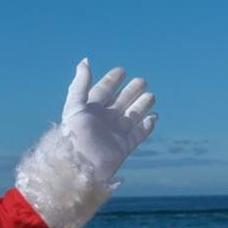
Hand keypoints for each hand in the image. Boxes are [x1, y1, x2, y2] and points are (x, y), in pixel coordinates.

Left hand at [57, 59, 156, 182]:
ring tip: (151, 95)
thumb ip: (80, 84)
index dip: (111, 81)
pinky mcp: (123, 148)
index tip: (121, 71)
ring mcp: (114, 134)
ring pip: (131, 116)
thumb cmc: (73, 135)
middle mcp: (103, 121)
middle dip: (131, 92)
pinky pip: (137, 134)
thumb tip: (86, 61)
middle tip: (142, 80)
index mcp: (89, 110)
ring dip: (141, 106)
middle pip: (120, 102)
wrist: (79, 166)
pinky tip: (154, 117)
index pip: (102, 91)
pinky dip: (146, 126)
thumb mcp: (74, 105)